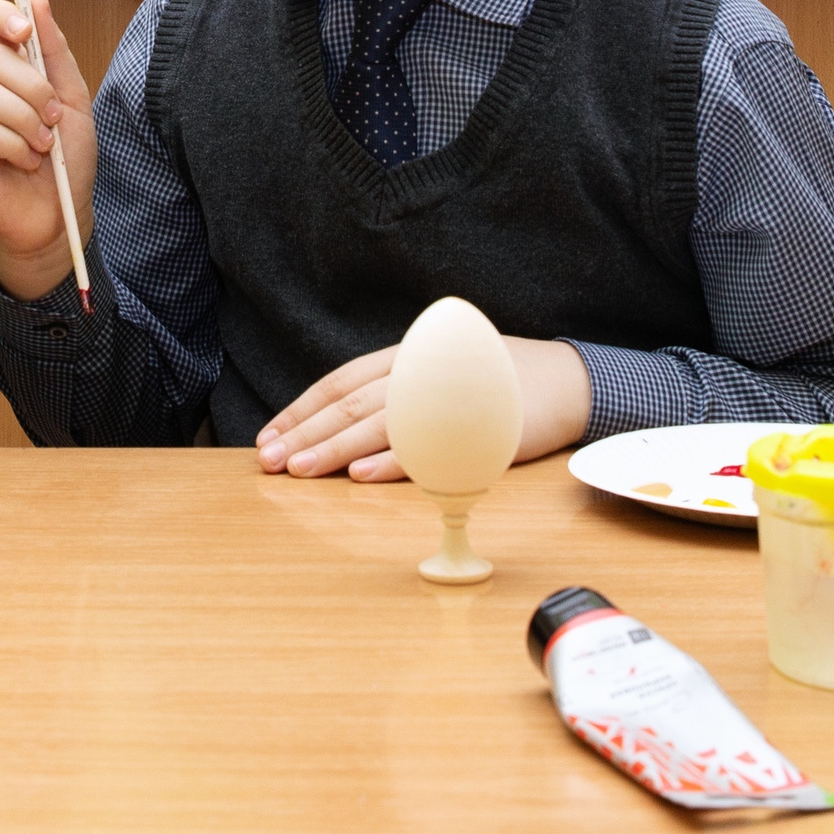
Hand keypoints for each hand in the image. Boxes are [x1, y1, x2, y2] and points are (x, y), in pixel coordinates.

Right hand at [0, 0, 95, 299]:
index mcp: (4, 73)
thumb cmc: (66, 162)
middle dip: (32, 87)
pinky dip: (11, 145)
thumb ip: (55, 53)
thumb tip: (37, 0)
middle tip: (53, 118)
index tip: (24, 30)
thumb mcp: (74, 101)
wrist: (61, 218)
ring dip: (25, 120)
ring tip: (42, 146)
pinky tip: (23, 162)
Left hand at [254, 336, 592, 481]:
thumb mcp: (433, 374)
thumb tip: (338, 429)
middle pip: (349, 405)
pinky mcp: (474, 431)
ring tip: (301, 470)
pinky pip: (426, 448)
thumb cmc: (491, 382)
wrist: (564, 382)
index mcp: (404, 358)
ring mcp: (445, 400)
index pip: (339, 383)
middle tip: (269, 461)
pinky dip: (391, 462)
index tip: (269, 437)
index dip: (301, 410)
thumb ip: (392, 393)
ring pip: (378, 425)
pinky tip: (361, 475)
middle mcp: (418, 373)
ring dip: (335, 449)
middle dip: (305, 434)